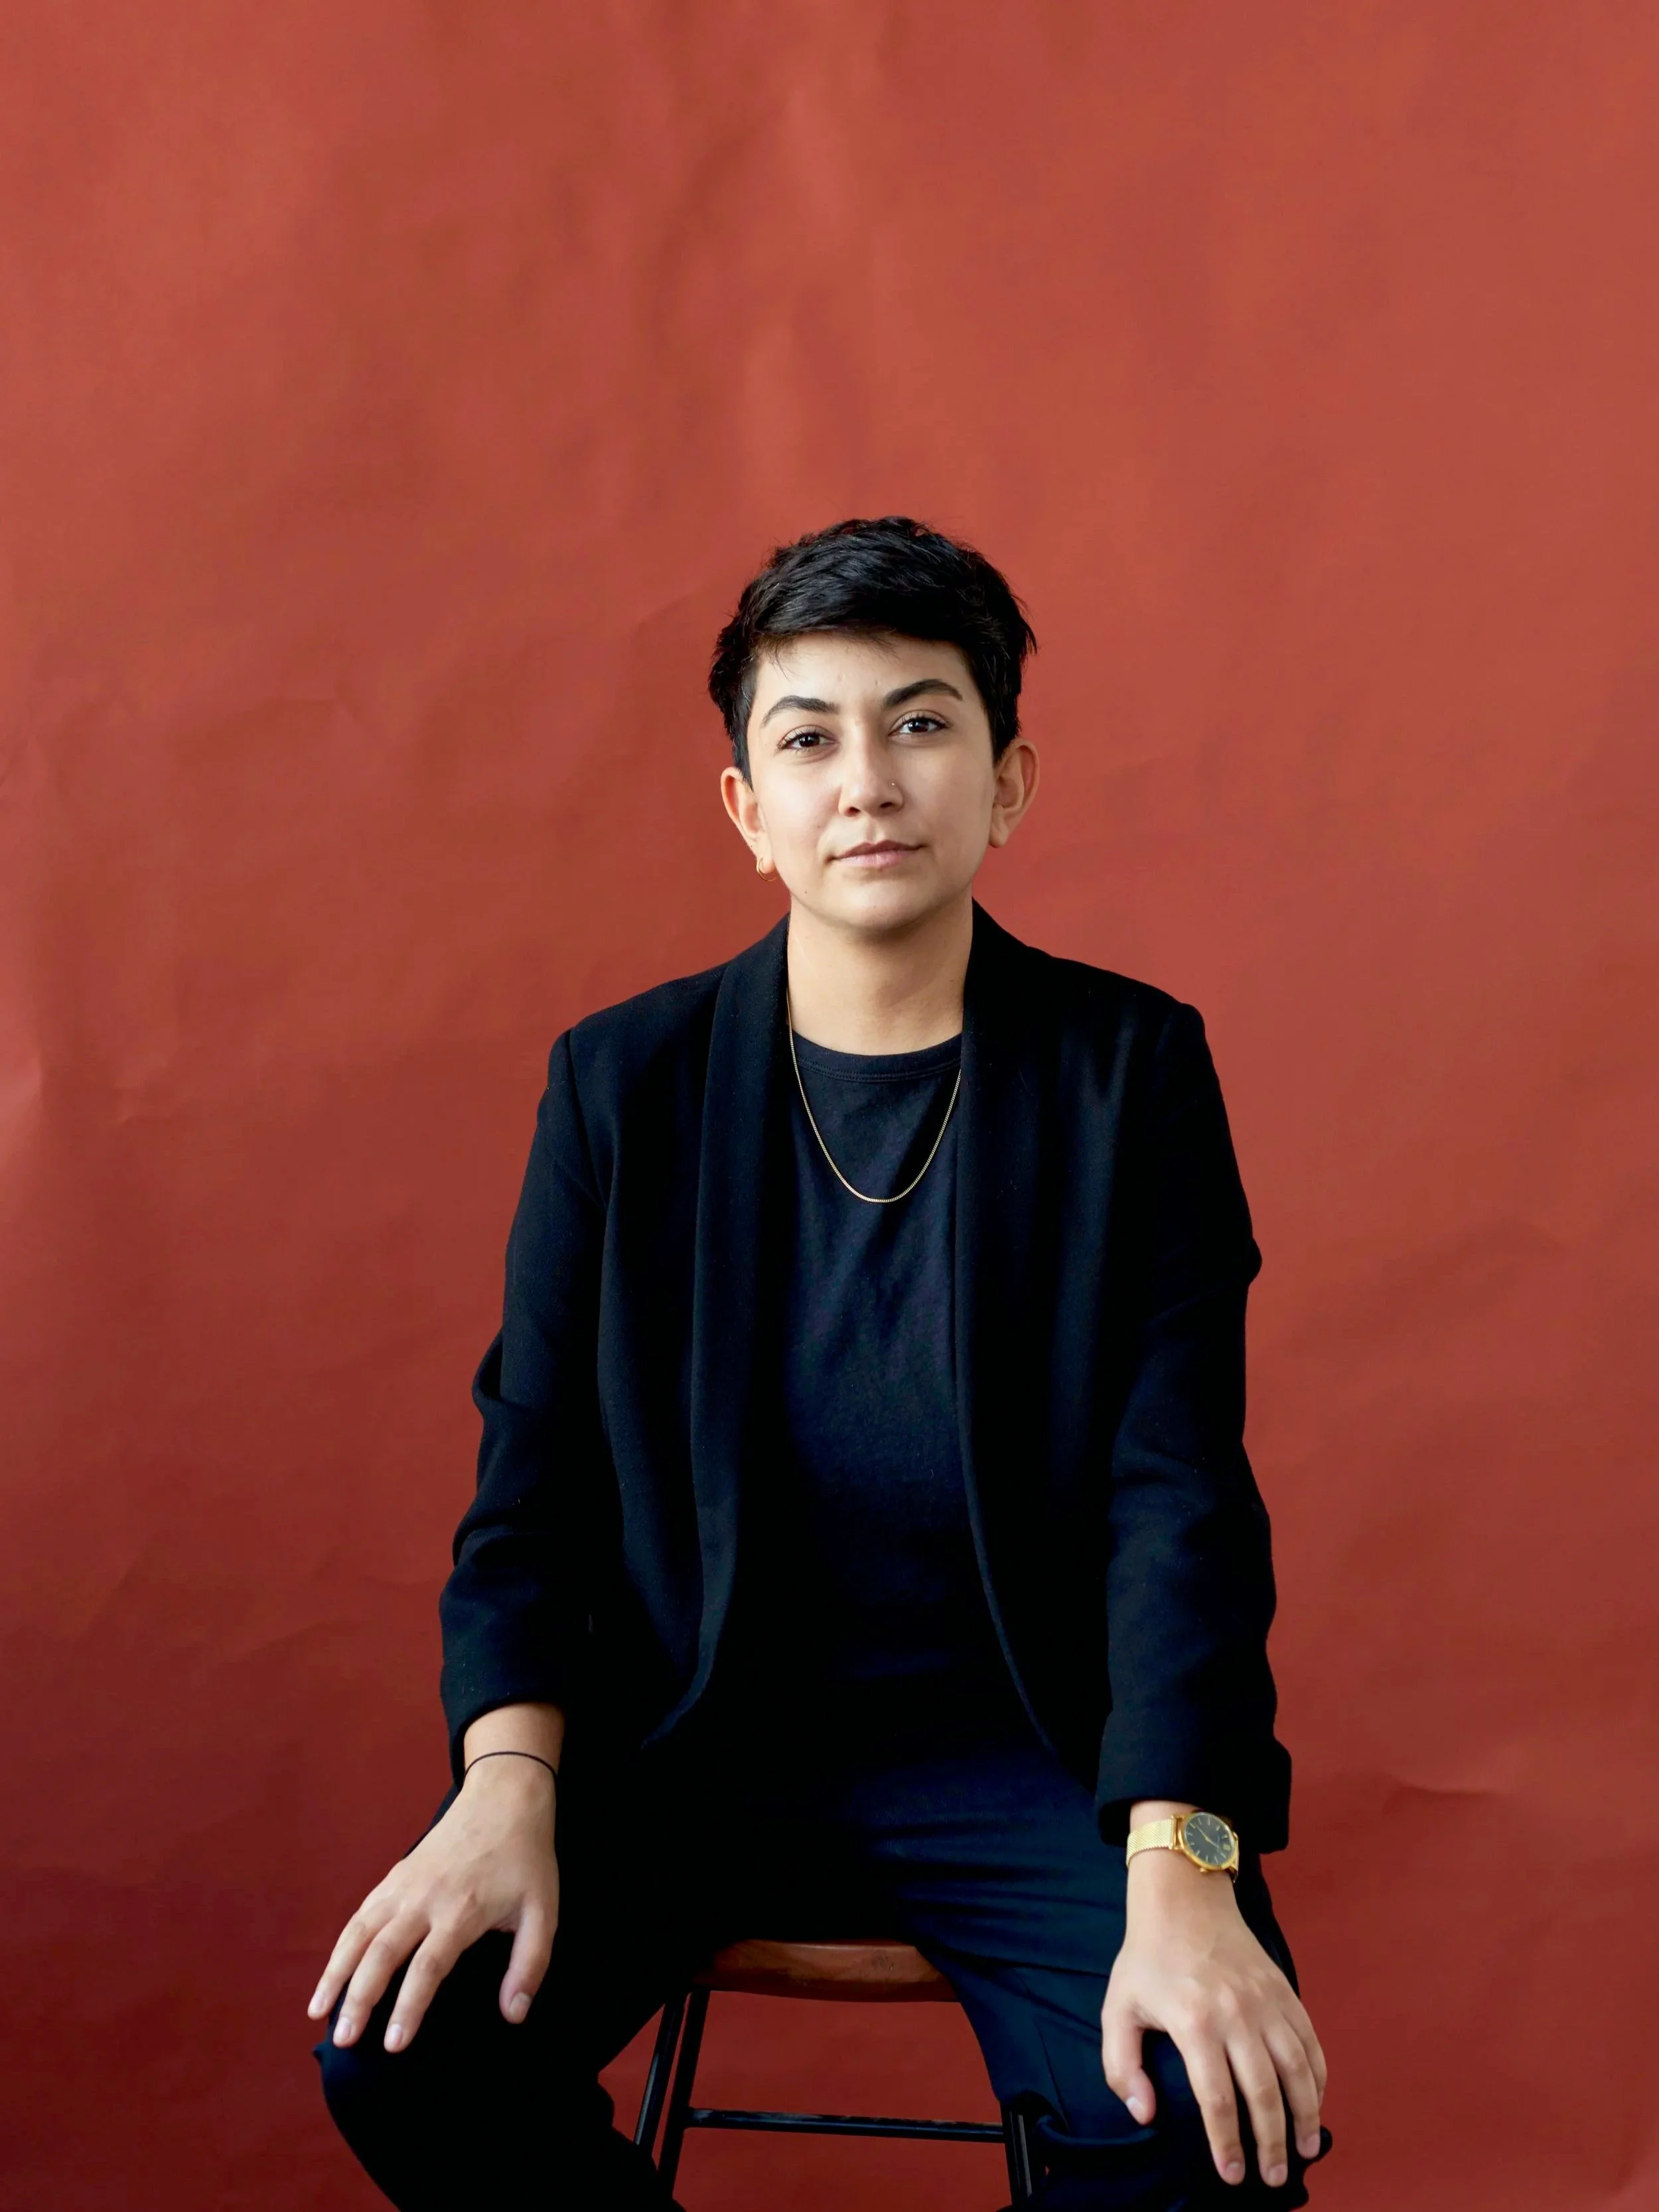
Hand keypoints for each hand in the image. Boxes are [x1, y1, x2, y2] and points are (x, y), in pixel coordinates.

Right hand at [307, 1754, 559, 2053]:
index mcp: (461, 1911)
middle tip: (344, 2042)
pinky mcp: (395, 1875)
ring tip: (317, 2012)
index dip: (408, 2008)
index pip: (426, 1968)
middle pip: (381, 1954)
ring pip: (359, 1933)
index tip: (393, 2045)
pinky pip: (360, 1914)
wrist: (504, 1797)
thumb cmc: (526, 1858)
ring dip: (336, 1973)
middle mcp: (423, 1899)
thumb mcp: (544, 1911)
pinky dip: (341, 1945)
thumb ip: (530, 1964)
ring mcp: (404, 1885)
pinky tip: (332, 1972)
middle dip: (359, 2000)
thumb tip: (514, 2014)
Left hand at [1101, 1847, 1326, 2188]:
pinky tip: (1314, 2103)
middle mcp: (1237, 2013)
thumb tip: (1143, 2114)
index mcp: (1195, 2022)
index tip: (1232, 2174)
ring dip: (1305, 2115)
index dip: (1227, 2143)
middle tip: (1275, 2178)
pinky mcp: (1284, 1990)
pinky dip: (1318, 2077)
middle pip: (1264, 2093)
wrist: (1184, 1897)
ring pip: (1298, 2071)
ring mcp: (1266, 2001)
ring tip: (1305, 2150)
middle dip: (1272, 2143)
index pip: (1217, 2099)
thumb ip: (1121, 2065)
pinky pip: (1310, 2041)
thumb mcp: (1118, 2008)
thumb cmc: (1148, 1958)